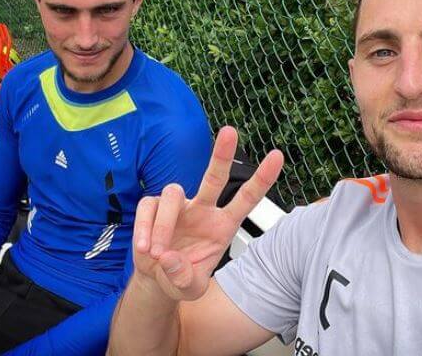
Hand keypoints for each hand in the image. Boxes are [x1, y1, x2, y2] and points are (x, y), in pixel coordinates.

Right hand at [133, 126, 283, 301]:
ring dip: (163, 225)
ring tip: (156, 252)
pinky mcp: (154, 206)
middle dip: (222, 154)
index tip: (277, 156)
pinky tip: (144, 249)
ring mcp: (179, 206)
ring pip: (173, 193)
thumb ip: (184, 279)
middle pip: (215, 177)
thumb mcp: (190, 289)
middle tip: (230, 131)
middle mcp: (203, 209)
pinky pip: (149, 207)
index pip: (246, 198)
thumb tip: (169, 258)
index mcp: (222, 225)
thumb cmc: (181, 277)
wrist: (156, 278)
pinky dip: (145, 228)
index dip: (262, 178)